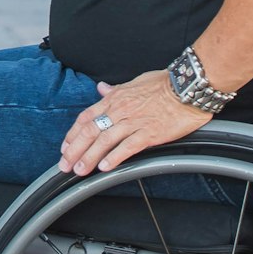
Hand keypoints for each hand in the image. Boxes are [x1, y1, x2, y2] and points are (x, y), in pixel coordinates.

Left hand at [59, 71, 211, 175]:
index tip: (65, 147)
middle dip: (75, 150)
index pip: (87, 117)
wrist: (187, 87)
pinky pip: (128, 147)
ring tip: (80, 170)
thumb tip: (101, 89)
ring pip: (105, 141)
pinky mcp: (150, 133)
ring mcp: (134, 122)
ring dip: (90, 157)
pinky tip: (105, 168)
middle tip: (65, 165)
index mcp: (115, 98)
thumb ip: (115, 90)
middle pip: (91, 131)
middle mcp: (120, 110)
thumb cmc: (164, 84)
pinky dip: (115, 157)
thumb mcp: (134, 82)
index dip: (73, 133)